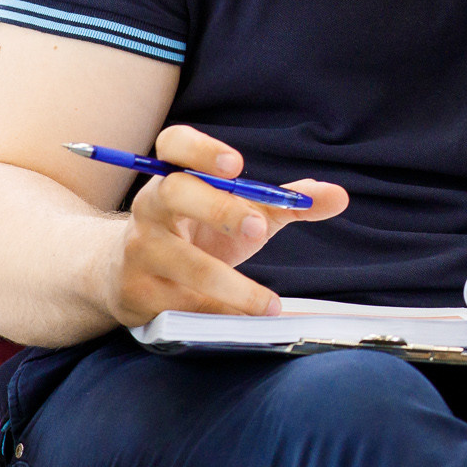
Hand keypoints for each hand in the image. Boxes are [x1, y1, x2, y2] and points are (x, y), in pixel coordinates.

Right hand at [103, 125, 347, 326]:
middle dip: (217, 208)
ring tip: (269, 303)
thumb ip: (287, 202)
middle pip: (173, 193)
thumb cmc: (195, 234)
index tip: (236, 164)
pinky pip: (180, 303)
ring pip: (181, 262)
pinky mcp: (137, 293)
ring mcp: (139, 251)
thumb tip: (339, 195)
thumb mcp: (240, 213)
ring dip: (230, 284)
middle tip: (257, 228)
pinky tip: (245, 321)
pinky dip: (216, 314)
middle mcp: (150, 208)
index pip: (174, 145)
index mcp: (174, 176)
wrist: (127, 276)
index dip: (201, 149)